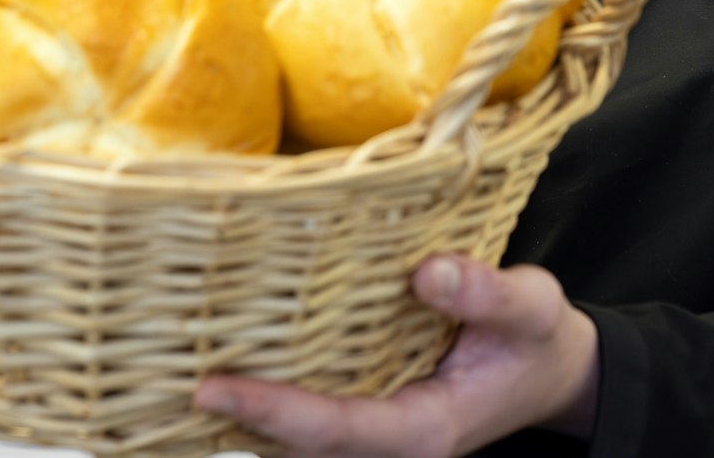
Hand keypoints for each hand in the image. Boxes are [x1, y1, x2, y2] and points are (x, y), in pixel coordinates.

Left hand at [193, 255, 598, 457]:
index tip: (213, 387)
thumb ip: (487, 295)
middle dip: (234, 416)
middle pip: (296, 445)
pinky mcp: (362, 413)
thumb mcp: (533, 308)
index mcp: (424, 431)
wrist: (548, 370)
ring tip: (173, 361)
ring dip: (240, 409)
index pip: (334, 430)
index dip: (272, 412)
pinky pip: (304, 414)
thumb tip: (429, 273)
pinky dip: (265, 395)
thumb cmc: (537, 340)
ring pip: (292, 438)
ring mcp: (372, 434)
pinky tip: (226, 355)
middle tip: (165, 370)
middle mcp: (388, 443)